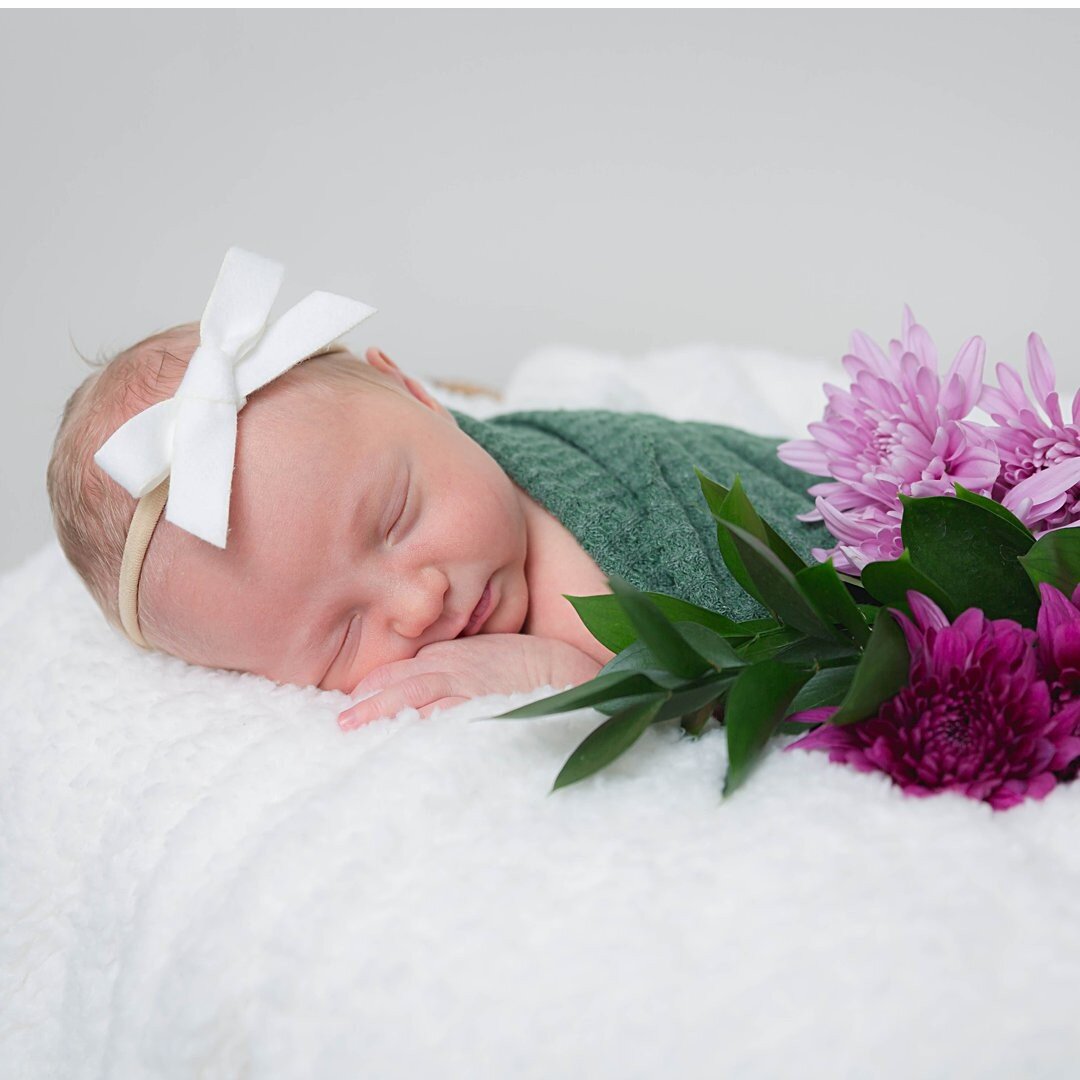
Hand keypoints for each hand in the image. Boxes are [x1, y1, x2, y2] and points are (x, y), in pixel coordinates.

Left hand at [337, 633, 602, 730]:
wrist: (564, 669)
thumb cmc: (519, 667)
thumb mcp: (475, 659)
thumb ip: (443, 670)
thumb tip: (406, 694)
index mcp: (443, 657)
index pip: (394, 671)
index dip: (370, 690)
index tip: (349, 708)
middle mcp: (448, 668)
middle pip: (397, 683)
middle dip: (368, 704)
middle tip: (341, 724)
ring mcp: (466, 686)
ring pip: (416, 697)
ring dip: (385, 713)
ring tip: (356, 730)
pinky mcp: (485, 704)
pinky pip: (449, 715)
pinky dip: (426, 725)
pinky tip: (406, 739)